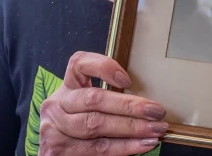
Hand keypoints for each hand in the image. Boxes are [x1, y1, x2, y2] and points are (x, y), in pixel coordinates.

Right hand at [38, 51, 166, 154]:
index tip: (128, 80)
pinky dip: (124, 147)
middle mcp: (58, 104)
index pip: (79, 64)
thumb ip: (109, 99)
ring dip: (131, 128)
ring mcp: (55, 128)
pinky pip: (97, 148)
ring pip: (96, 125)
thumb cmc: (81, 125)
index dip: (103, 67)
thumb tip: (148, 103)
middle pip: (94, 99)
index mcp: (67, 86)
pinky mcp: (58, 151)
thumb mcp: (88, 106)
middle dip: (129, 106)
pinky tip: (143, 144)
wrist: (57, 153)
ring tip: (155, 129)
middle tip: (156, 111)